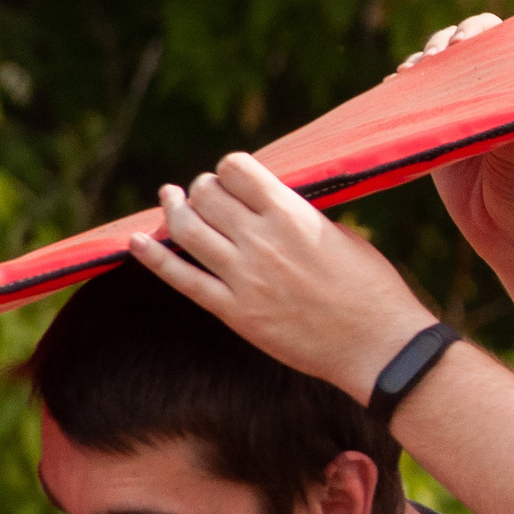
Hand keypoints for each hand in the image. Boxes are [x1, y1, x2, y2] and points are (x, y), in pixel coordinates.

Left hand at [131, 154, 434, 393]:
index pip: (236, 168)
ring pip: (187, 229)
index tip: (232, 178)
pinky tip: (136, 241)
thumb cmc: (371, 287)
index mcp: (292, 214)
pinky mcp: (234, 312)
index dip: (228, 168)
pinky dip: (153, 257)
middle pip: (206, 195)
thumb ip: (296, 216)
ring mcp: (243, 278)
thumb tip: (264, 206)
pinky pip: (181, 278)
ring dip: (174, 210)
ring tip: (171, 201)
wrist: (377, 345)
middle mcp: (261, 240)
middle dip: (202, 188)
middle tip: (206, 194)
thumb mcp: (339, 233)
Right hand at [407, 17, 513, 325]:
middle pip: (457, 50)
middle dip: (439, 47)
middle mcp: (490, 94)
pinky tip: (392, 90)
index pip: (494, 39)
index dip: (474, 33)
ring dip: (418, 69)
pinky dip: (401, 95)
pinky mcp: (439, 137)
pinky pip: (415, 107)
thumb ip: (499, 113)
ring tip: (408, 75)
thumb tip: (470, 86)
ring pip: (433, 76)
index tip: (458, 45)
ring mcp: (462, 114)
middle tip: (430, 62)